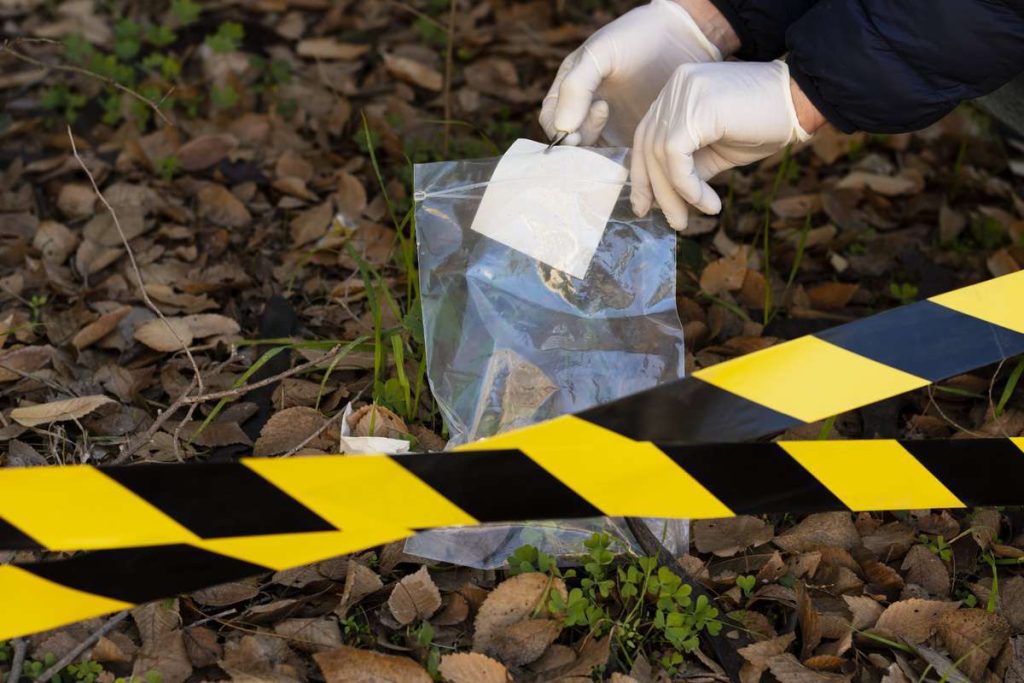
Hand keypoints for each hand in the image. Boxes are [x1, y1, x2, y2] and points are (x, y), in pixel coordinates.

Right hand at [539, 0, 730, 147]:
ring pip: (591, 154)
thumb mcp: (601, 53)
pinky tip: (634, 147)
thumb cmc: (637, 38)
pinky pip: (617, 159)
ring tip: (619, 132)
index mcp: (569, 89)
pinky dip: (619, 161)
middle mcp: (584, 110)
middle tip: (604, 119)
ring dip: (599, 155)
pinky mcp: (630, 138)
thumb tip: (562, 128)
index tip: (582, 128)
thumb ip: (576, 87)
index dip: (560, 131)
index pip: (551, 120)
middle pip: (568, 143)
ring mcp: (608, 127)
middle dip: (579, 144)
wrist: (683, 38)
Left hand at [630, 60, 812, 230]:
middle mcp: (675, 86)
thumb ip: (688, 166)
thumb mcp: (716, 150)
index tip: (646, 205)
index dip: (643, 174)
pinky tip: (707, 203)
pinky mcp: (696, 108)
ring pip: (659, 154)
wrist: (802, 101)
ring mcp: (683, 93)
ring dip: (674, 195)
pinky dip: (687, 186)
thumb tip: (664, 198)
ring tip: (690, 219)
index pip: (646, 136)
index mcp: (676, 91)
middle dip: (655, 190)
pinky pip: (675, 156)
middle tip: (673, 222)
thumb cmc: (764, 124)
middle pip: (648, 146)